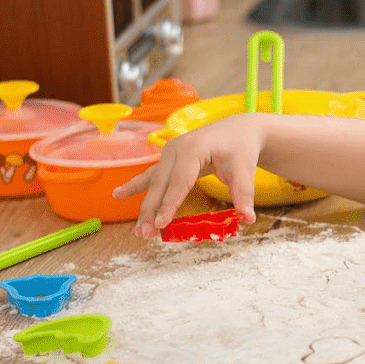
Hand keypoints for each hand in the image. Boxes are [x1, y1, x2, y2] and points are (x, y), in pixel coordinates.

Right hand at [113, 113, 265, 236]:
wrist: (238, 129)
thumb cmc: (241, 147)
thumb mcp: (245, 168)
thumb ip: (243, 193)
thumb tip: (247, 218)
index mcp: (193, 148)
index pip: (179, 182)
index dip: (170, 203)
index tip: (162, 223)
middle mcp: (176, 149)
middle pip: (161, 184)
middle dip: (152, 210)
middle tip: (146, 234)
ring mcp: (169, 153)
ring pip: (153, 183)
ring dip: (144, 206)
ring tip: (137, 229)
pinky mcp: (168, 159)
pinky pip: (150, 175)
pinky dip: (135, 186)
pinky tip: (117, 194)